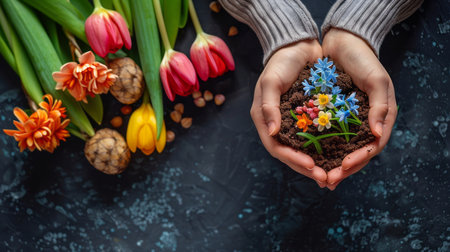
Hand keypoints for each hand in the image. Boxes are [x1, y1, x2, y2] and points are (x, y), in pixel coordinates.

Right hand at [250, 39, 327, 186]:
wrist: (297, 45)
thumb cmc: (280, 62)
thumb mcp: (271, 81)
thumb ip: (269, 106)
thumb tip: (271, 133)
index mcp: (264, 119)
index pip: (276, 147)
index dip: (292, 159)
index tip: (311, 165)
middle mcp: (276, 124)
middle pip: (290, 153)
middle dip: (307, 167)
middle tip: (325, 178)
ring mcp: (291, 122)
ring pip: (302, 149)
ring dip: (316, 162)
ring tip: (332, 174)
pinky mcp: (305, 117)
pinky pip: (313, 137)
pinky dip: (323, 148)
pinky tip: (337, 155)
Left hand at [322, 28, 397, 189]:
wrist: (344, 42)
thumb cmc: (364, 59)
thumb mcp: (377, 79)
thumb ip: (381, 106)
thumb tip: (378, 135)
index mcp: (382, 118)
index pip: (372, 146)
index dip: (359, 159)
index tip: (343, 166)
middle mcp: (367, 123)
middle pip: (357, 153)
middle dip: (343, 169)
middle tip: (327, 180)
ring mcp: (351, 121)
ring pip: (342, 149)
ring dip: (331, 163)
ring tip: (318, 176)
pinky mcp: (336, 116)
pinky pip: (330, 137)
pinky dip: (322, 149)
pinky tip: (310, 157)